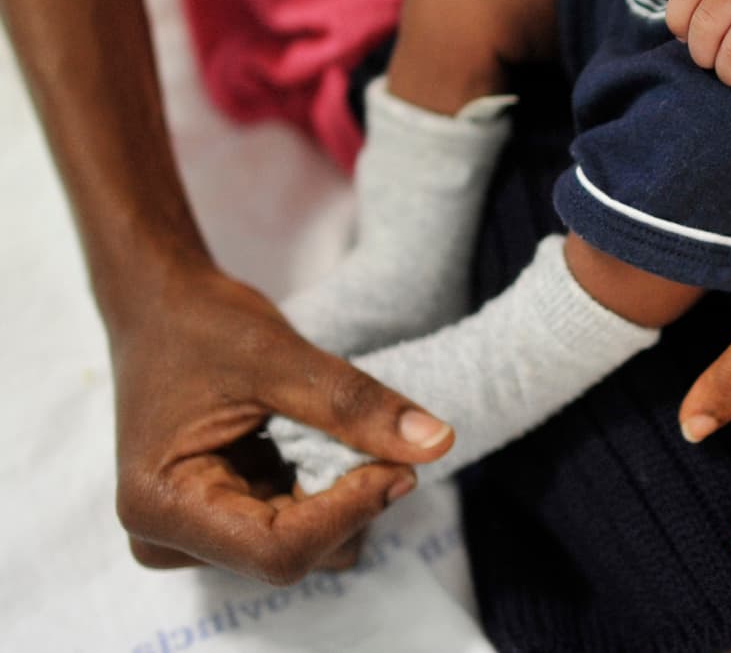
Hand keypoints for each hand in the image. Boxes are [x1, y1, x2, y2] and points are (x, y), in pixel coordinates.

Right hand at [112, 266, 454, 584]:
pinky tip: (311, 438)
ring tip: (323, 426)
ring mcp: (197, 536)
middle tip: (366, 430)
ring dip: (339, 492)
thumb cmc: (201, 324)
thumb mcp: (280, 357)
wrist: (162, 308)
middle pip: (297, 553)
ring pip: (308, 546)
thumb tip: (438, 444)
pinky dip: (326, 486)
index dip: (352, 511)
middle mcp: (170, 538)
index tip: (399, 463)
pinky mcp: (225, 522)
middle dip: (348, 499)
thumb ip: (355, 406)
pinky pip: (301, 526)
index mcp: (161, 506)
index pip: (280, 550)